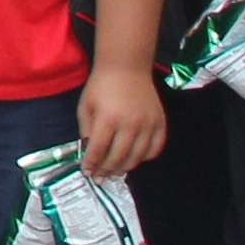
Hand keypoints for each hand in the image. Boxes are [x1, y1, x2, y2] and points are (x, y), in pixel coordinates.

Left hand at [76, 57, 165, 181]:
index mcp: (108, 119)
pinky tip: (135, 158)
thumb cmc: (101, 86)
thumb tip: (89, 153)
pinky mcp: (160, 122)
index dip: (91, 164)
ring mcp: (148, 124)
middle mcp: (130, 124)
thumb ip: (85, 131)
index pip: (98, 150)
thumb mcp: (85, 106)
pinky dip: (146, 157)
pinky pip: (155, 148)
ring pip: (137, 157)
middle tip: (100, 177)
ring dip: (125, 168)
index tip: (87, 172)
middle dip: (107, 170)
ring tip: (115, 171)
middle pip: (118, 157)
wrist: (126, 67)